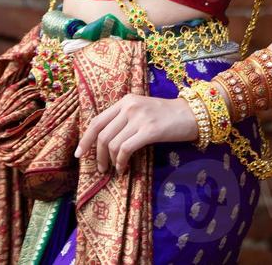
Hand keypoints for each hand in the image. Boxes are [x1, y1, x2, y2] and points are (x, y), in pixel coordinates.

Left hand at [74, 93, 199, 172]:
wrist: (192, 114)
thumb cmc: (167, 116)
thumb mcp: (142, 111)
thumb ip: (125, 119)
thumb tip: (105, 142)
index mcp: (125, 100)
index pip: (97, 120)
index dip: (85, 139)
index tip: (79, 154)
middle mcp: (129, 106)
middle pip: (101, 133)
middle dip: (96, 154)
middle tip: (100, 168)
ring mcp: (139, 117)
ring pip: (112, 143)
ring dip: (110, 161)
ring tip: (114, 170)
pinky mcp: (149, 130)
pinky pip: (125, 149)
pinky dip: (121, 162)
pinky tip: (123, 169)